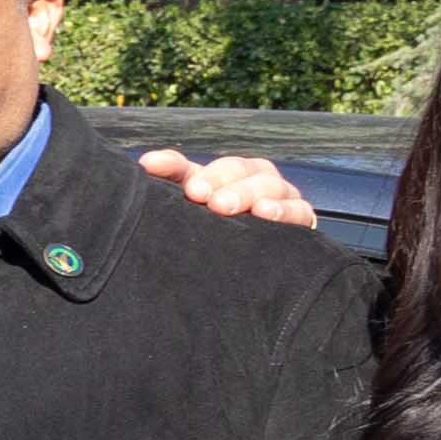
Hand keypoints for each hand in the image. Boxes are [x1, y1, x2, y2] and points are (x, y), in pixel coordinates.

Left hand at [136, 144, 324, 235]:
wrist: (260, 274)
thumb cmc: (216, 243)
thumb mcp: (188, 225)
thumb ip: (165, 205)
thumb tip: (139, 180)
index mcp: (214, 181)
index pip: (189, 167)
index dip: (170, 164)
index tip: (148, 166)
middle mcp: (248, 181)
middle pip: (236, 168)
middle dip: (216, 179)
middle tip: (197, 194)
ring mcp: (278, 196)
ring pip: (268, 183)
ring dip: (246, 192)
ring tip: (225, 206)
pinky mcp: (301, 219)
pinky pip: (298, 210)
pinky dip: (283, 210)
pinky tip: (266, 213)